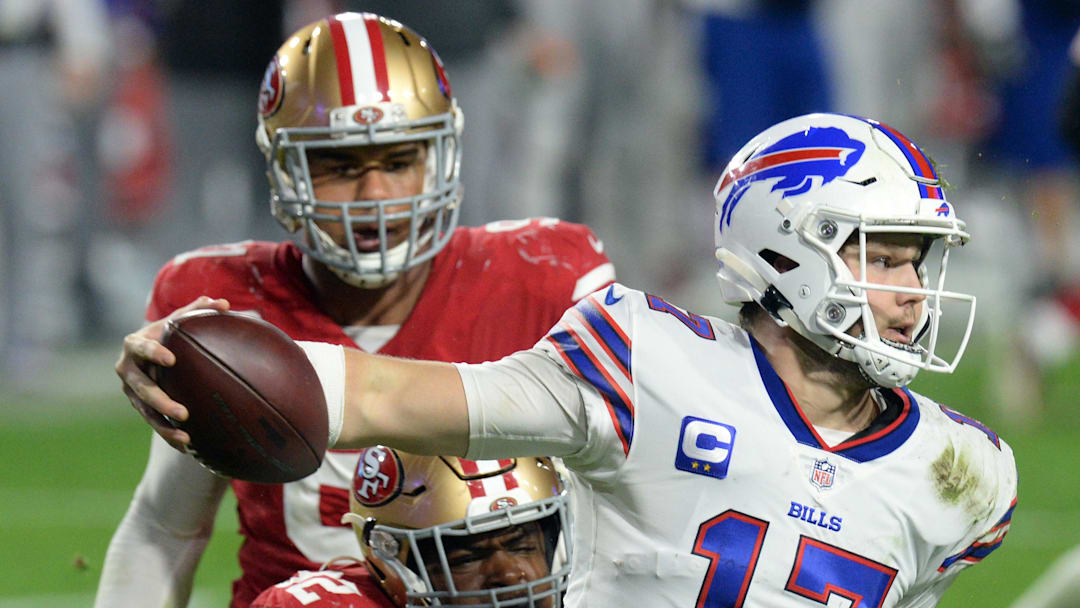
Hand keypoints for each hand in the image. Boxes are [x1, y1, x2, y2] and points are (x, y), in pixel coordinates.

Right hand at [117, 296, 229, 450]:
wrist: (152, 351)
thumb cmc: (171, 332)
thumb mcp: (181, 320)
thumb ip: (199, 310)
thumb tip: (224, 304)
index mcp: (135, 344)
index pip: (141, 347)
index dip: (153, 352)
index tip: (171, 359)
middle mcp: (127, 369)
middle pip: (142, 388)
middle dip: (160, 402)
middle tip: (183, 413)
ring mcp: (132, 391)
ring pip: (146, 412)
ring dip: (164, 426)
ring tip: (186, 437)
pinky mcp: (139, 407)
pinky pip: (153, 424)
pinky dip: (169, 436)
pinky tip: (188, 447)